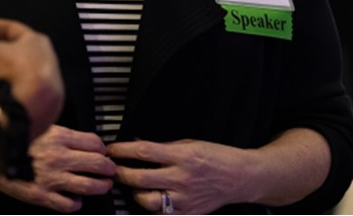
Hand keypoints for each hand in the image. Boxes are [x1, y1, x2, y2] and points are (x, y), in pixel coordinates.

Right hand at [0, 125, 115, 212]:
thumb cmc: (14, 141)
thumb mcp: (41, 128)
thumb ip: (62, 135)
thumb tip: (83, 141)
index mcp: (58, 137)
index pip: (94, 143)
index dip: (102, 149)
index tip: (103, 152)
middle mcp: (58, 157)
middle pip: (98, 164)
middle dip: (109, 168)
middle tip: (110, 170)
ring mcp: (52, 178)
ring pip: (89, 186)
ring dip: (100, 187)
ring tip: (102, 186)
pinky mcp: (42, 195)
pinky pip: (69, 204)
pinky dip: (76, 203)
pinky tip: (75, 199)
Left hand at [108, 138, 251, 214]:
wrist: (240, 177)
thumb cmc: (217, 158)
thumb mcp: (189, 144)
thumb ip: (163, 147)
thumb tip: (137, 145)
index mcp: (182, 156)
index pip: (143, 152)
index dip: (122, 150)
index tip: (112, 149)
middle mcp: (182, 178)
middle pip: (139, 178)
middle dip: (120, 173)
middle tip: (112, 169)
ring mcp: (184, 199)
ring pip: (147, 201)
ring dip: (134, 192)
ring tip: (132, 185)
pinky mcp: (187, 213)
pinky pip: (161, 214)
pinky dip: (151, 207)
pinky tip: (149, 198)